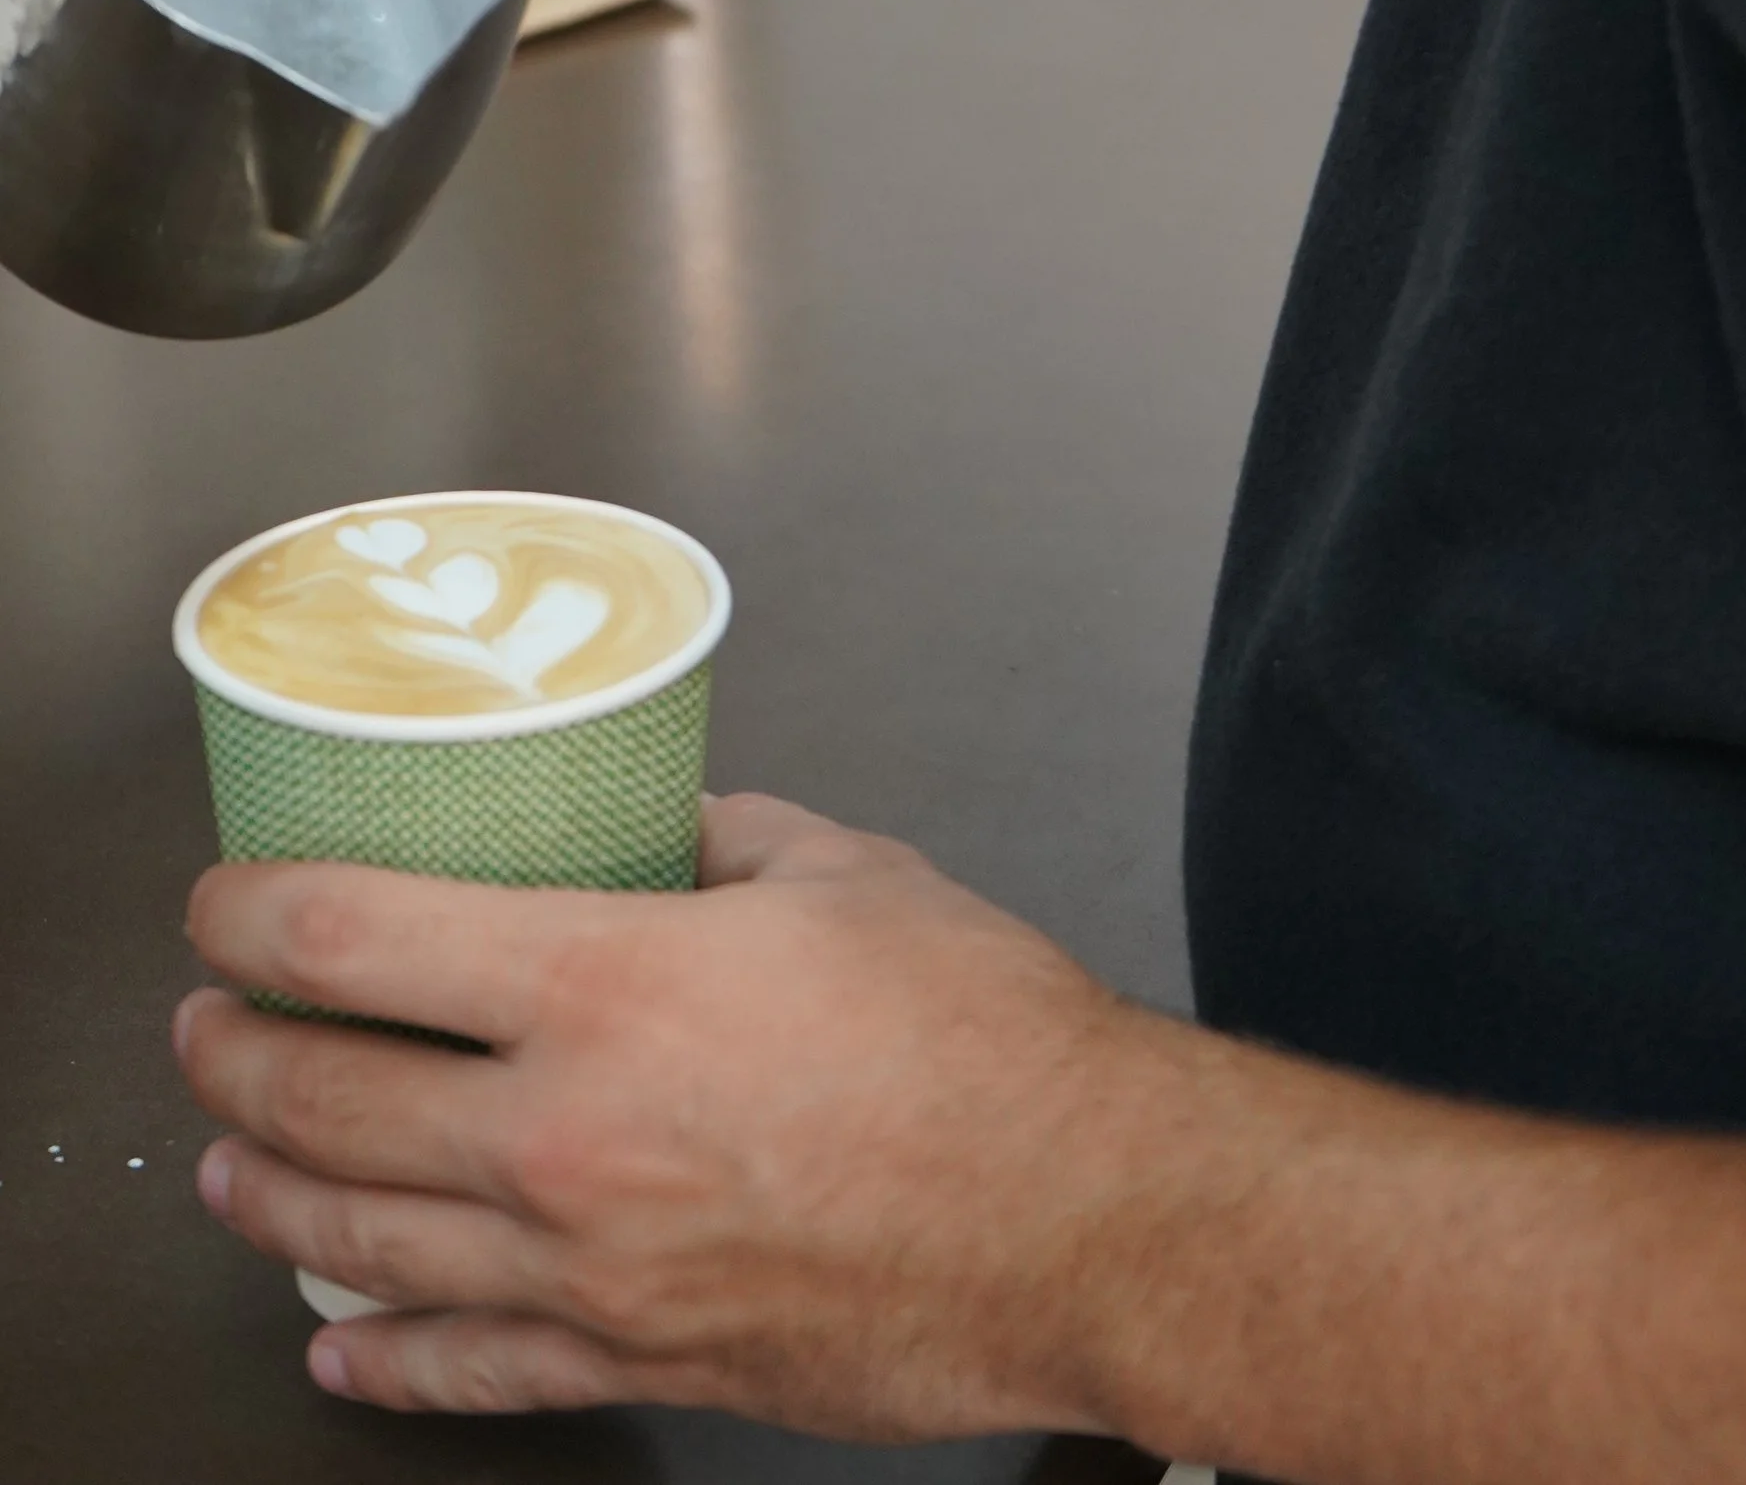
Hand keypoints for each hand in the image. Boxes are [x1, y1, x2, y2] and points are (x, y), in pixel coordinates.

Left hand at [175, 794, 1181, 1432]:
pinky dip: (381, 1358)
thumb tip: (661, 829)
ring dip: (264, 1195)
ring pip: (357, 1243)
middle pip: (324, 1101)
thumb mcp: (844, 872)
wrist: (1081, 1215)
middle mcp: (566, 1139)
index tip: (223, 903)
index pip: (358, 942)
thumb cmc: (985, 1044)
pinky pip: (464, 1373)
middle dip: (233, 1054)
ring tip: (227, 1163)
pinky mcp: (636, 1361)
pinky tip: (339, 1341)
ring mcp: (588, 1271)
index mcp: (610, 986)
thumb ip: (721, 842)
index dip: (254, 916)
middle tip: (207, 1023)